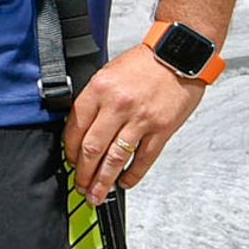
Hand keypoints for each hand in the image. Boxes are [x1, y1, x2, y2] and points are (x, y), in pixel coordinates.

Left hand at [63, 46, 207, 200]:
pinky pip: (143, 159)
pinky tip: (124, 182)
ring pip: (115, 158)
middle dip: (83, 173)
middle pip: (92, 148)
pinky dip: (132, 175)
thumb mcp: (108, 73)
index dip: (70, 151)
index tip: (71, 162)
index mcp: (99, 89)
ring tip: (97, 194)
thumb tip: (81, 130)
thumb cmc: (144, 63)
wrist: (178, 53)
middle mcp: (118, 105)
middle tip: (80, 186)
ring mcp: (140, 119)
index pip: (75, 128)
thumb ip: (94, 100)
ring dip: (103, 181)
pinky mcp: (161, 128)